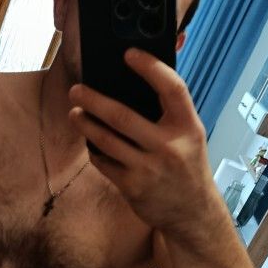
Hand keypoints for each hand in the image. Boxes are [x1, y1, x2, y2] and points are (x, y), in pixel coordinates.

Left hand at [68, 47, 217, 233]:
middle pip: (123, 116)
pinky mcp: (132, 187)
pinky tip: (89, 141)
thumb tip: (130, 83)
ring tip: (74, 112)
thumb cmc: (186, 166)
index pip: (172, 89)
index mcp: (189, 127)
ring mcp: (149, 169)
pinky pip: (103, 162)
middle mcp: (170, 147)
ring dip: (85, 124)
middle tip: (76, 89)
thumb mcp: (190, 136)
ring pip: (106, 140)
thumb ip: (169, 113)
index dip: (151, 68)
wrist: (193, 213)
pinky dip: (93, 150)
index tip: (129, 54)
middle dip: (93, 100)